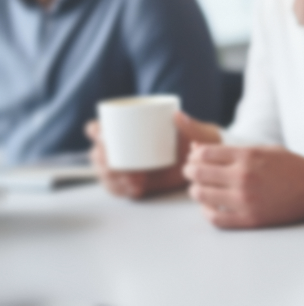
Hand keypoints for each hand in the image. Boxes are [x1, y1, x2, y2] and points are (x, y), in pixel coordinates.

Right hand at [86, 111, 220, 199]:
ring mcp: (125, 165)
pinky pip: (115, 189)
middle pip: (97, 153)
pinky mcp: (131, 182)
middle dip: (105, 163)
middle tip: (126, 168)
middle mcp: (123, 146)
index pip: (99, 127)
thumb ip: (194, 126)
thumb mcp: (204, 135)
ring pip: (103, 173)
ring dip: (114, 178)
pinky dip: (121, 190)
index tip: (106, 140)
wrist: (206, 170)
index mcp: (131, 127)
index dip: (96, 132)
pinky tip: (137, 188)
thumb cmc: (204, 144)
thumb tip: (177, 114)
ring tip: (138, 180)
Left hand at [183, 144, 303, 228]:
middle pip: (199, 173)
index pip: (205, 154)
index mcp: (248, 156)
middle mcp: (244, 177)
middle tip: (190, 172)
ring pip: (202, 195)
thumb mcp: (264, 149)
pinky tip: (209, 206)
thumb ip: (232, 150)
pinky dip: (206, 212)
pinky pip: (215, 218)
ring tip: (199, 188)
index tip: (194, 157)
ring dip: (195, 190)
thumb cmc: (291, 167)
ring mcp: (245, 200)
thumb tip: (199, 149)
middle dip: (190, 171)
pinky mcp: (249, 219)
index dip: (194, 155)